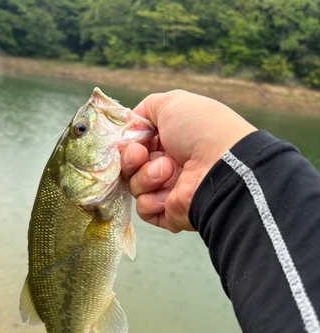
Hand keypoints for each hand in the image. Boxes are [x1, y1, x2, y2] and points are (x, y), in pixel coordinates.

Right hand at [121, 90, 256, 232]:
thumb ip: (147, 108)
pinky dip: (151, 200)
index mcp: (171, 140)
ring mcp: (169, 190)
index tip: (132, 138)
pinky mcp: (168, 212)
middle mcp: (169, 164)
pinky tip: (168, 193)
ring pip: (134, 185)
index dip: (129, 141)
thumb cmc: (200, 131)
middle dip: (130, 158)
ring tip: (168, 171)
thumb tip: (131, 123)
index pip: (136, 143)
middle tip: (140, 155)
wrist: (220, 167)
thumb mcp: (172, 103)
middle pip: (130, 165)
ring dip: (146, 176)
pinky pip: (143, 208)